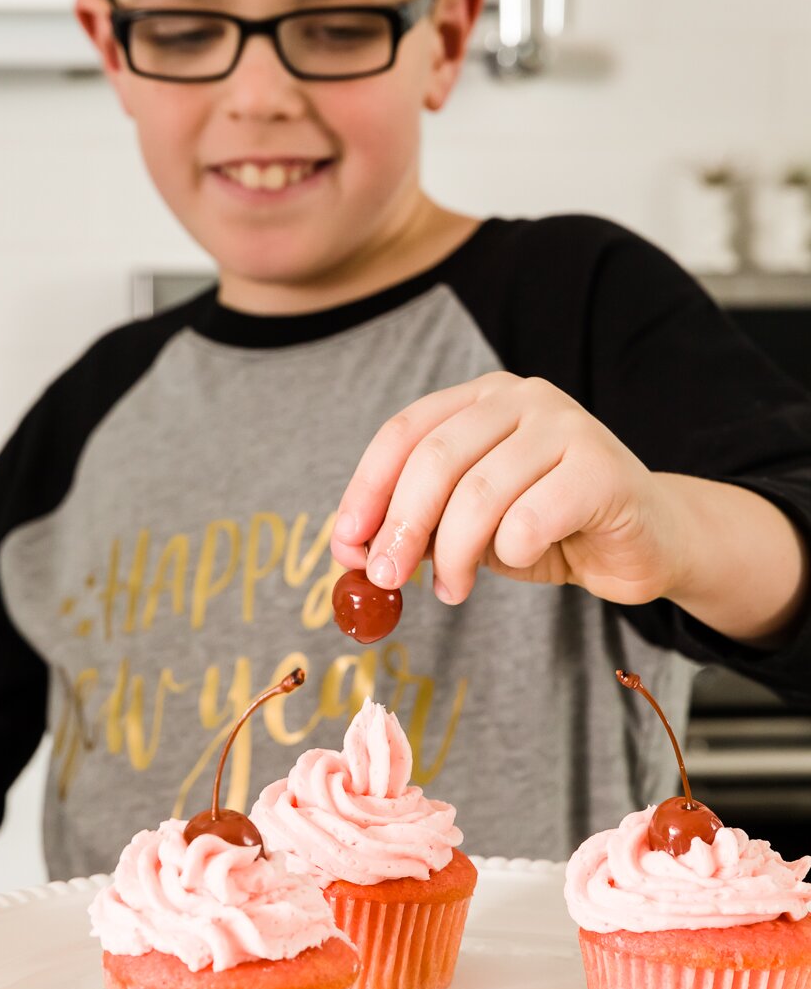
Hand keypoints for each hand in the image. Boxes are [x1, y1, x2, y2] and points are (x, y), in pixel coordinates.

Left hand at [331, 372, 682, 605]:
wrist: (643, 542)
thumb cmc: (545, 528)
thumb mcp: (466, 527)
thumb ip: (416, 526)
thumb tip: (352, 550)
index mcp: (478, 400)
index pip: (403, 433)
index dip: (365, 489)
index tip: (344, 543)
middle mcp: (520, 398)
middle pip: (434, 459)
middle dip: (399, 526)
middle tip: (384, 577)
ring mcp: (565, 426)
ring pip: (478, 492)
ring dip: (452, 554)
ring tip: (452, 590)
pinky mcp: (603, 468)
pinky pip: (531, 516)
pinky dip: (510, 550)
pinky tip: (519, 559)